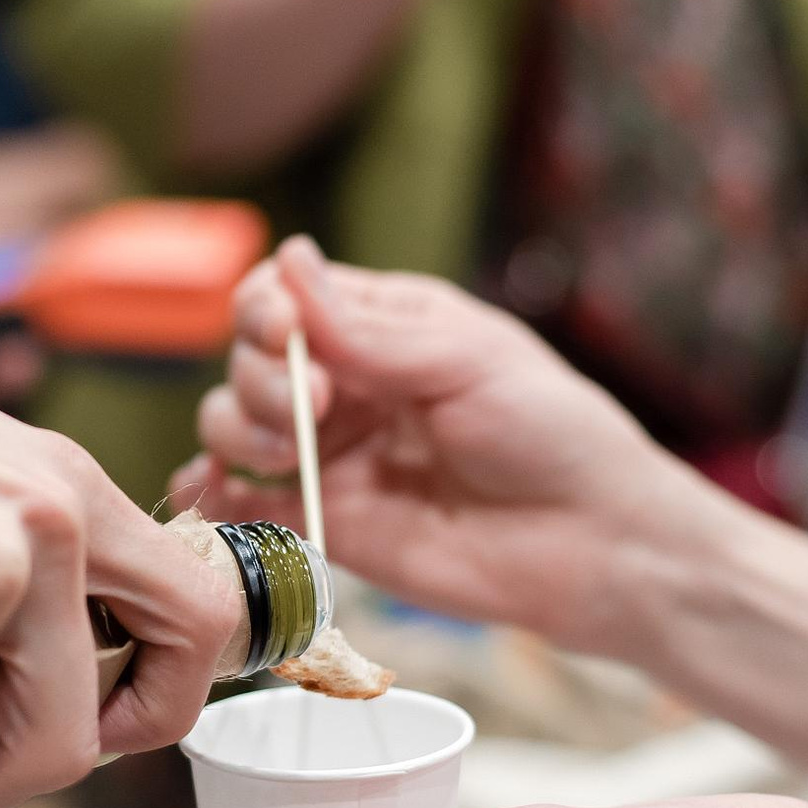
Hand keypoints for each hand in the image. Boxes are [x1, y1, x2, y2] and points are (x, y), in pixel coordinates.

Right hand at [171, 238, 694, 656]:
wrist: (593, 545)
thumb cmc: (552, 433)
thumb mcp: (467, 360)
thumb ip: (370, 330)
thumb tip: (290, 261)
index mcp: (381, 326)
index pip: (282, 296)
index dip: (267, 312)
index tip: (289, 339)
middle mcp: (346, 385)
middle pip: (248, 360)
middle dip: (260, 379)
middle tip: (314, 414)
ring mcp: (331, 457)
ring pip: (232, 424)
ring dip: (236, 430)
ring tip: (289, 456)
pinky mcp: (325, 524)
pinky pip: (246, 505)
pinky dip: (215, 495)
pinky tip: (216, 492)